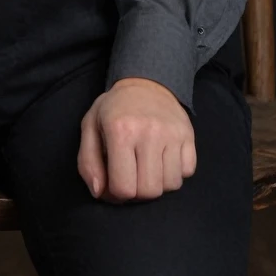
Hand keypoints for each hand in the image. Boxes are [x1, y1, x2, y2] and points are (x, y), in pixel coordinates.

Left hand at [78, 77, 196, 202]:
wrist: (145, 82)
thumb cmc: (115, 109)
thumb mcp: (90, 127)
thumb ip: (87, 162)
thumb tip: (99, 192)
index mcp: (121, 131)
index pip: (124, 188)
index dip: (116, 193)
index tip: (115, 180)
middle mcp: (149, 132)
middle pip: (149, 192)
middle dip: (138, 192)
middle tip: (132, 174)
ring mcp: (172, 133)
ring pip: (171, 185)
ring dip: (158, 183)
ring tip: (148, 165)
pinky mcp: (188, 134)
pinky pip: (188, 172)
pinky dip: (176, 172)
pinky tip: (163, 158)